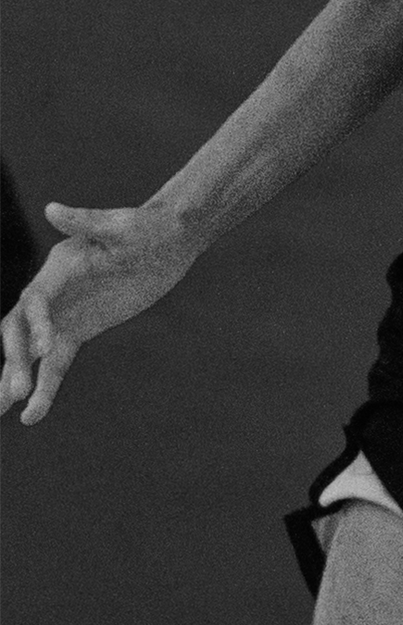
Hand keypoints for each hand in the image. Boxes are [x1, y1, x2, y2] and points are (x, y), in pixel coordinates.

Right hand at [1, 202, 197, 425]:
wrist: (165, 240)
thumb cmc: (145, 228)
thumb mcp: (122, 227)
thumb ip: (87, 223)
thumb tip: (53, 210)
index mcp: (57, 269)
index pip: (35, 300)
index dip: (36, 324)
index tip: (48, 349)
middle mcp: (51, 293)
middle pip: (19, 329)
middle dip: (15, 360)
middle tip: (16, 392)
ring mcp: (61, 315)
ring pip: (30, 353)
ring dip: (15, 378)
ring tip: (3, 410)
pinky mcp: (77, 331)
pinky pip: (56, 364)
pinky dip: (46, 388)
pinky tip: (33, 415)